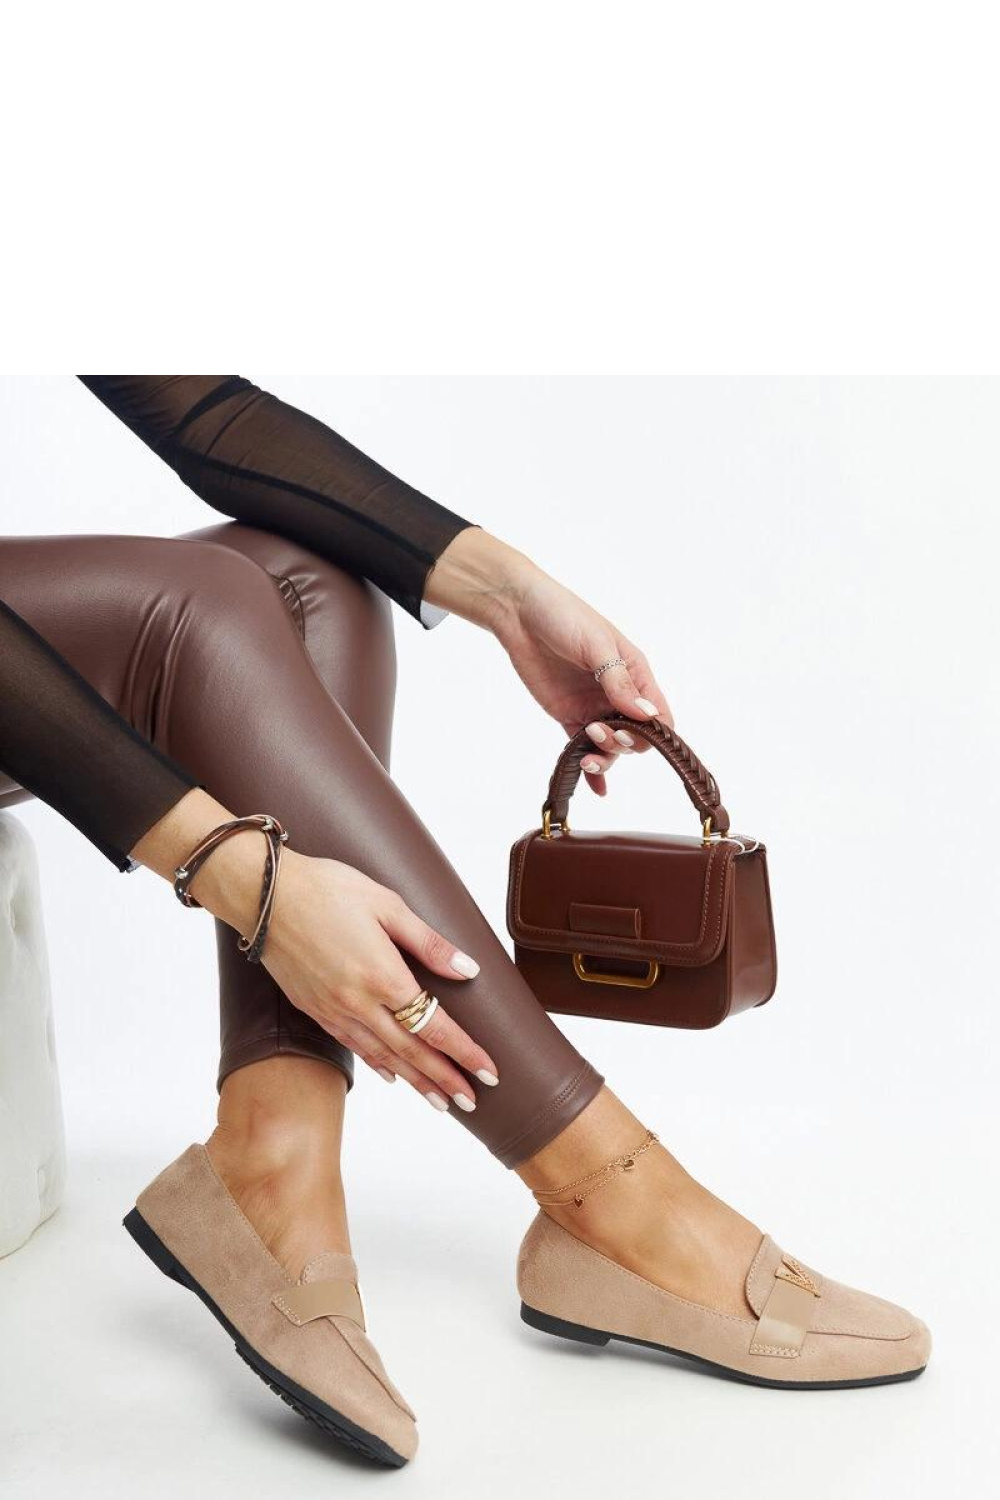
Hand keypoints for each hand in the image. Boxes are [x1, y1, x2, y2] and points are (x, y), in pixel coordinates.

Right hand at [262, 850, 498, 1109]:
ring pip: (383, 1056)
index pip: (434, 1026)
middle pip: (411, 1052)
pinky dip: (378, 1064)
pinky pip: (353, 1045)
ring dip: (415, 1082)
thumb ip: (428, 943)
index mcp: (383, 975)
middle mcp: (358, 1002)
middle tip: (473, 1102)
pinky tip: (393, 1075)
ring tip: (440, 1102)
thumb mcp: (387, 905)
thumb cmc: (327, 888)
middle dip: (445, 1079)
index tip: (489, 1071)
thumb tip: (468, 970)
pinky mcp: (314, 1008)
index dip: (464, 1051)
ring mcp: (333, 1009)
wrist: (264, 894)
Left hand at [426, 528, 672, 795]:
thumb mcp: (597, 646)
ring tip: (587, 754)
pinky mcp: (567, 715)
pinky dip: (590, 768)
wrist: (518, 611)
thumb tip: (647, 717)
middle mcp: (617, 694)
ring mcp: (592, 706)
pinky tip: (596, 787)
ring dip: (605, 757)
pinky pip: (583, 747)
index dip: (656, 733)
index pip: (659, 715)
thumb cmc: (564, 615)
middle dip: (623, 744)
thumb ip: (619, 683)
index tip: (639, 738)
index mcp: (634, 673)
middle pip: (635, 736)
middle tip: (599, 733)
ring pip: (610, 746)